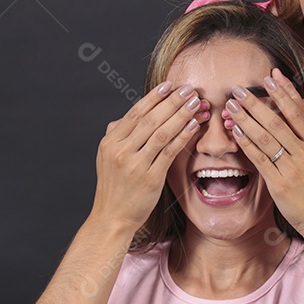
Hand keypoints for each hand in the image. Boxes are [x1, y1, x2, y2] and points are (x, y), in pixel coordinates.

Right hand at [91, 82, 209, 232]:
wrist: (112, 218)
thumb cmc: (114, 189)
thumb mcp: (107, 159)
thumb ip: (117, 137)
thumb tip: (125, 118)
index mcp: (110, 142)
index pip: (135, 113)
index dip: (154, 98)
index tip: (169, 86)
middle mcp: (120, 150)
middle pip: (150, 119)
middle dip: (172, 102)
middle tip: (188, 89)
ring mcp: (134, 164)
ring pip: (161, 132)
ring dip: (181, 115)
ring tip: (196, 103)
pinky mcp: (149, 178)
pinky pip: (169, 151)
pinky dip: (182, 136)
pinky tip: (193, 125)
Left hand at [222, 68, 303, 235]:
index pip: (298, 112)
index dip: (284, 92)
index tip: (271, 76)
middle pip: (277, 121)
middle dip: (256, 102)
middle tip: (239, 88)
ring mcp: (292, 167)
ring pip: (265, 137)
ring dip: (246, 119)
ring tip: (231, 105)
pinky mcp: (279, 183)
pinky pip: (259, 158)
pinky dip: (246, 143)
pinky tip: (235, 132)